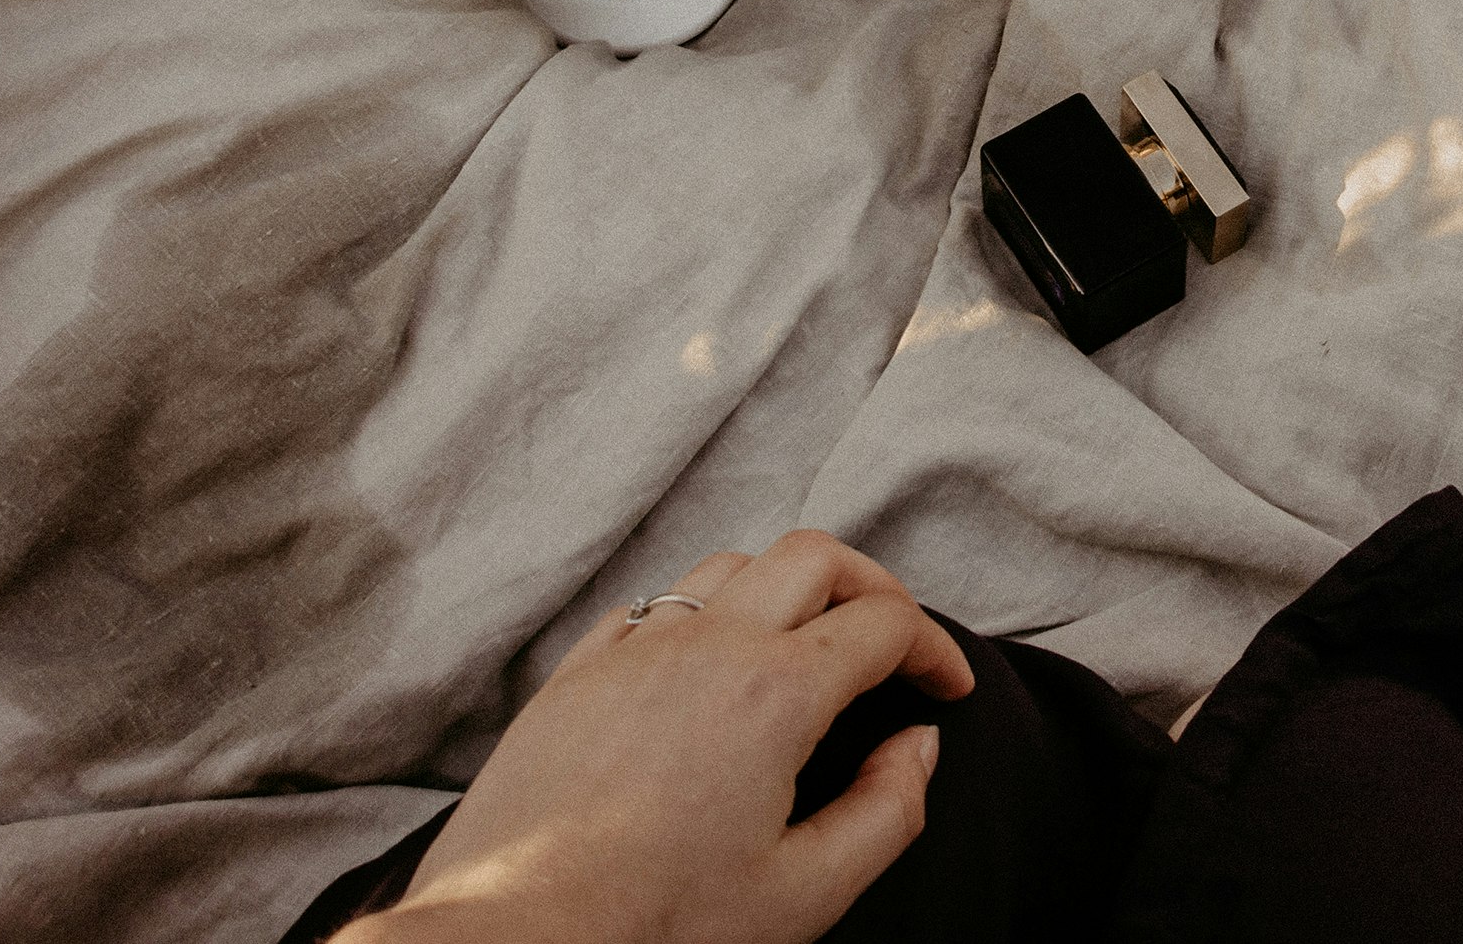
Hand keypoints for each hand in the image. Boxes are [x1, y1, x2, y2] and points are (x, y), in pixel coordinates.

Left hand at [346, 531, 973, 943]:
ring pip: (732, 565)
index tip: (945, 688)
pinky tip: (706, 665)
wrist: (518, 936)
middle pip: (816, 557)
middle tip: (894, 641)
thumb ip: (886, 812)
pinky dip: (703, 613)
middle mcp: (708, 644)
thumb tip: (915, 746)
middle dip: (874, 587)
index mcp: (776, 692)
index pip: (885, 623)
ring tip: (806, 642)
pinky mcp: (575, 673)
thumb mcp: (805, 893)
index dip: (933, 649)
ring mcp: (633, 648)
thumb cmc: (656, 926)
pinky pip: (654, 604)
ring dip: (787, 587)